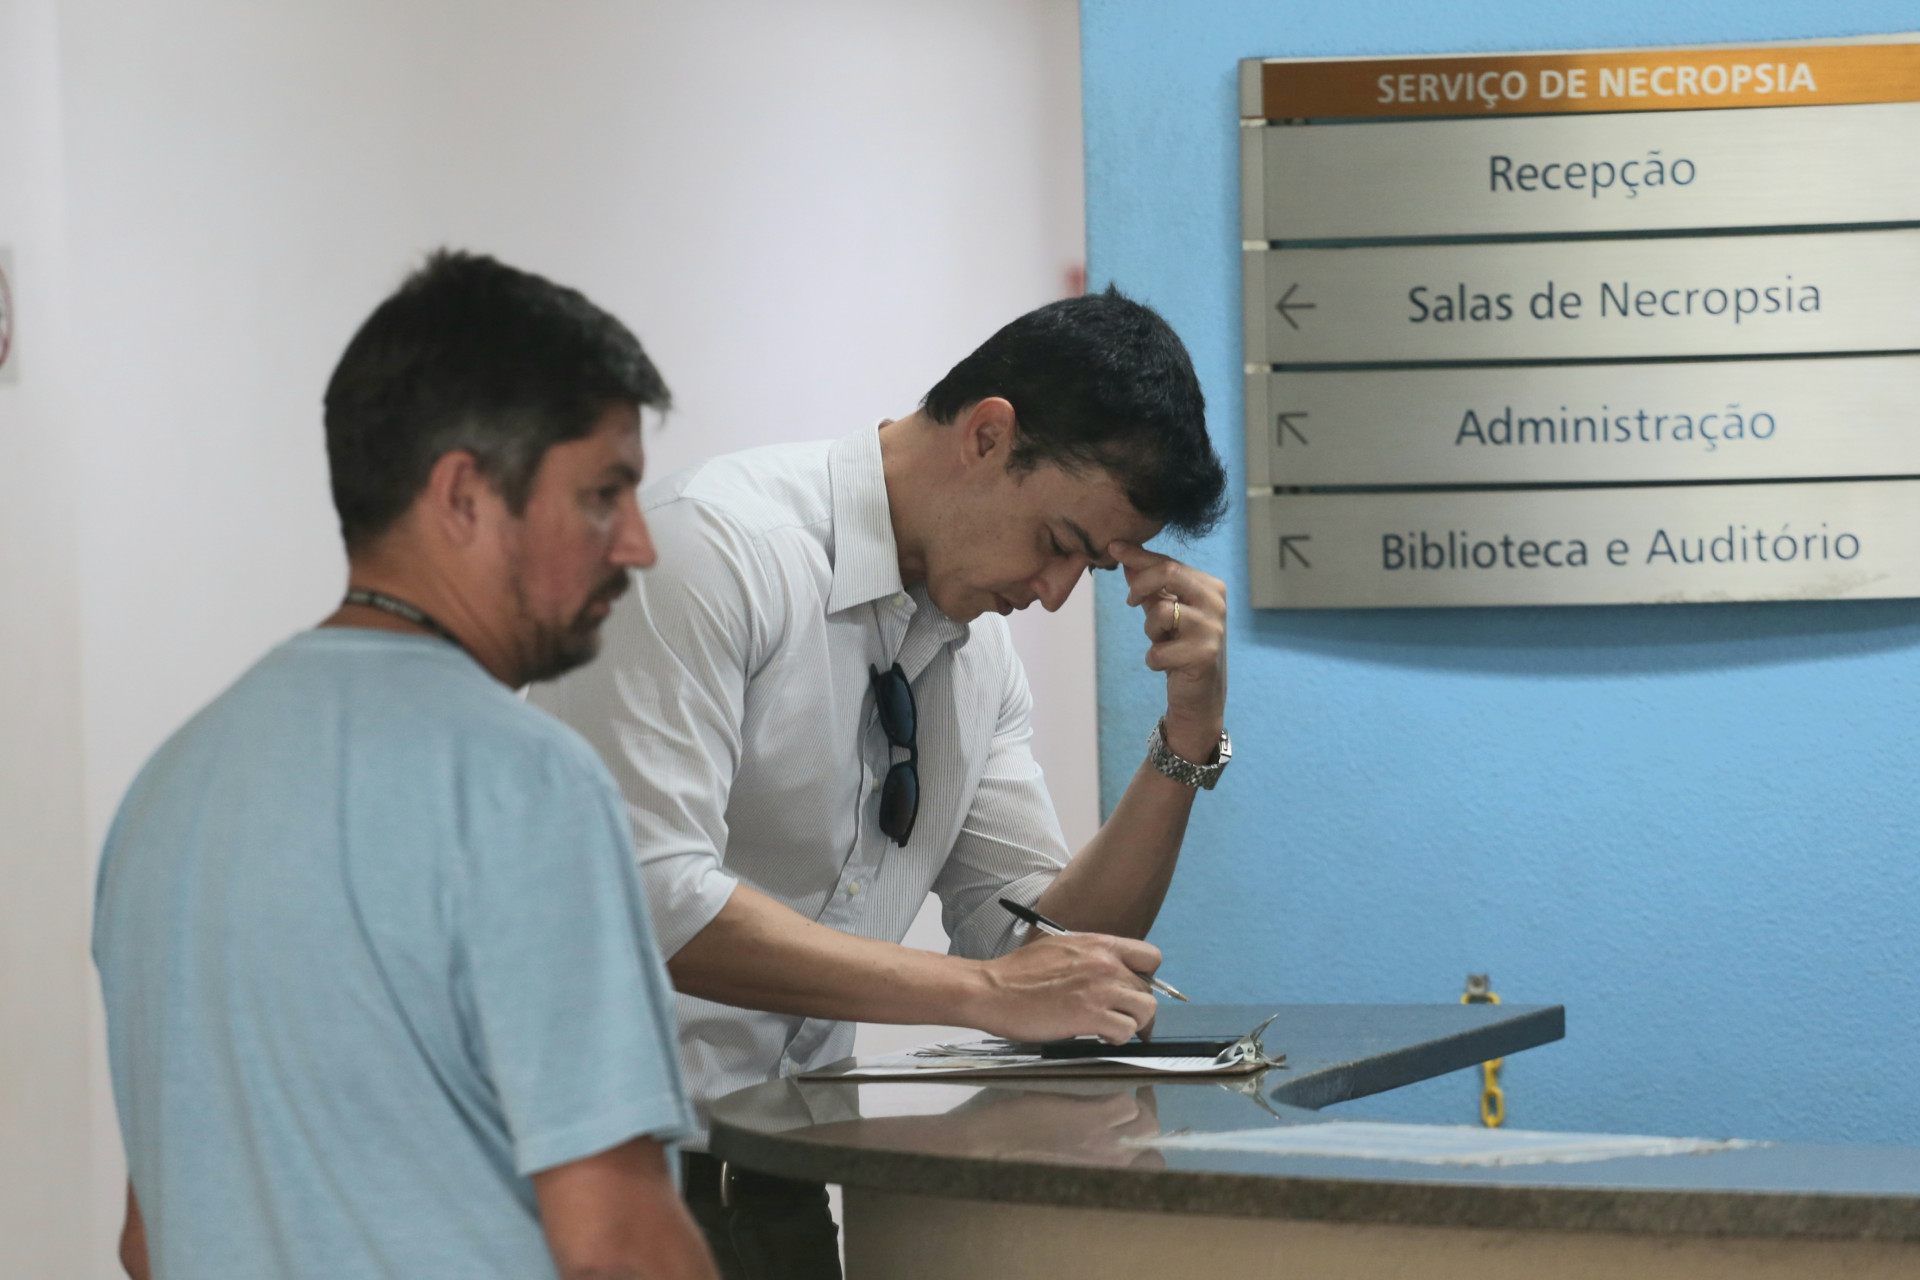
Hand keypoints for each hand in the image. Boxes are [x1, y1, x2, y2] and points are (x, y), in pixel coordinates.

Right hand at [968, 931, 1162, 1043]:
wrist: (993, 990)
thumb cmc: (1020, 973)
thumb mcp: (1062, 948)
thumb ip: (1092, 957)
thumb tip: (1113, 974)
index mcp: (1099, 944)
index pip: (1151, 957)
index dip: (1146, 977)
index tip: (1133, 991)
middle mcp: (1105, 963)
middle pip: (1148, 990)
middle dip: (1136, 1008)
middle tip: (1120, 1019)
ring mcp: (1100, 989)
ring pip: (1145, 1011)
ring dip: (1131, 1024)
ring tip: (1110, 1028)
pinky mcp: (1091, 1015)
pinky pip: (1126, 1031)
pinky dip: (1117, 1038)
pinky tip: (1099, 1036)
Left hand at [1112, 542, 1226, 761]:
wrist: (1201, 695)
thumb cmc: (1182, 647)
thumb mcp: (1166, 612)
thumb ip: (1150, 587)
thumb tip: (1124, 557)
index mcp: (1210, 587)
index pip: (1170, 563)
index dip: (1138, 555)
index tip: (1113, 547)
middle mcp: (1216, 603)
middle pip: (1168, 573)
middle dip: (1140, 585)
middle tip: (1130, 602)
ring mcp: (1212, 629)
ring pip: (1158, 614)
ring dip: (1150, 632)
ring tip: (1163, 643)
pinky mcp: (1203, 655)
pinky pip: (1157, 651)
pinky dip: (1154, 660)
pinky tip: (1169, 665)